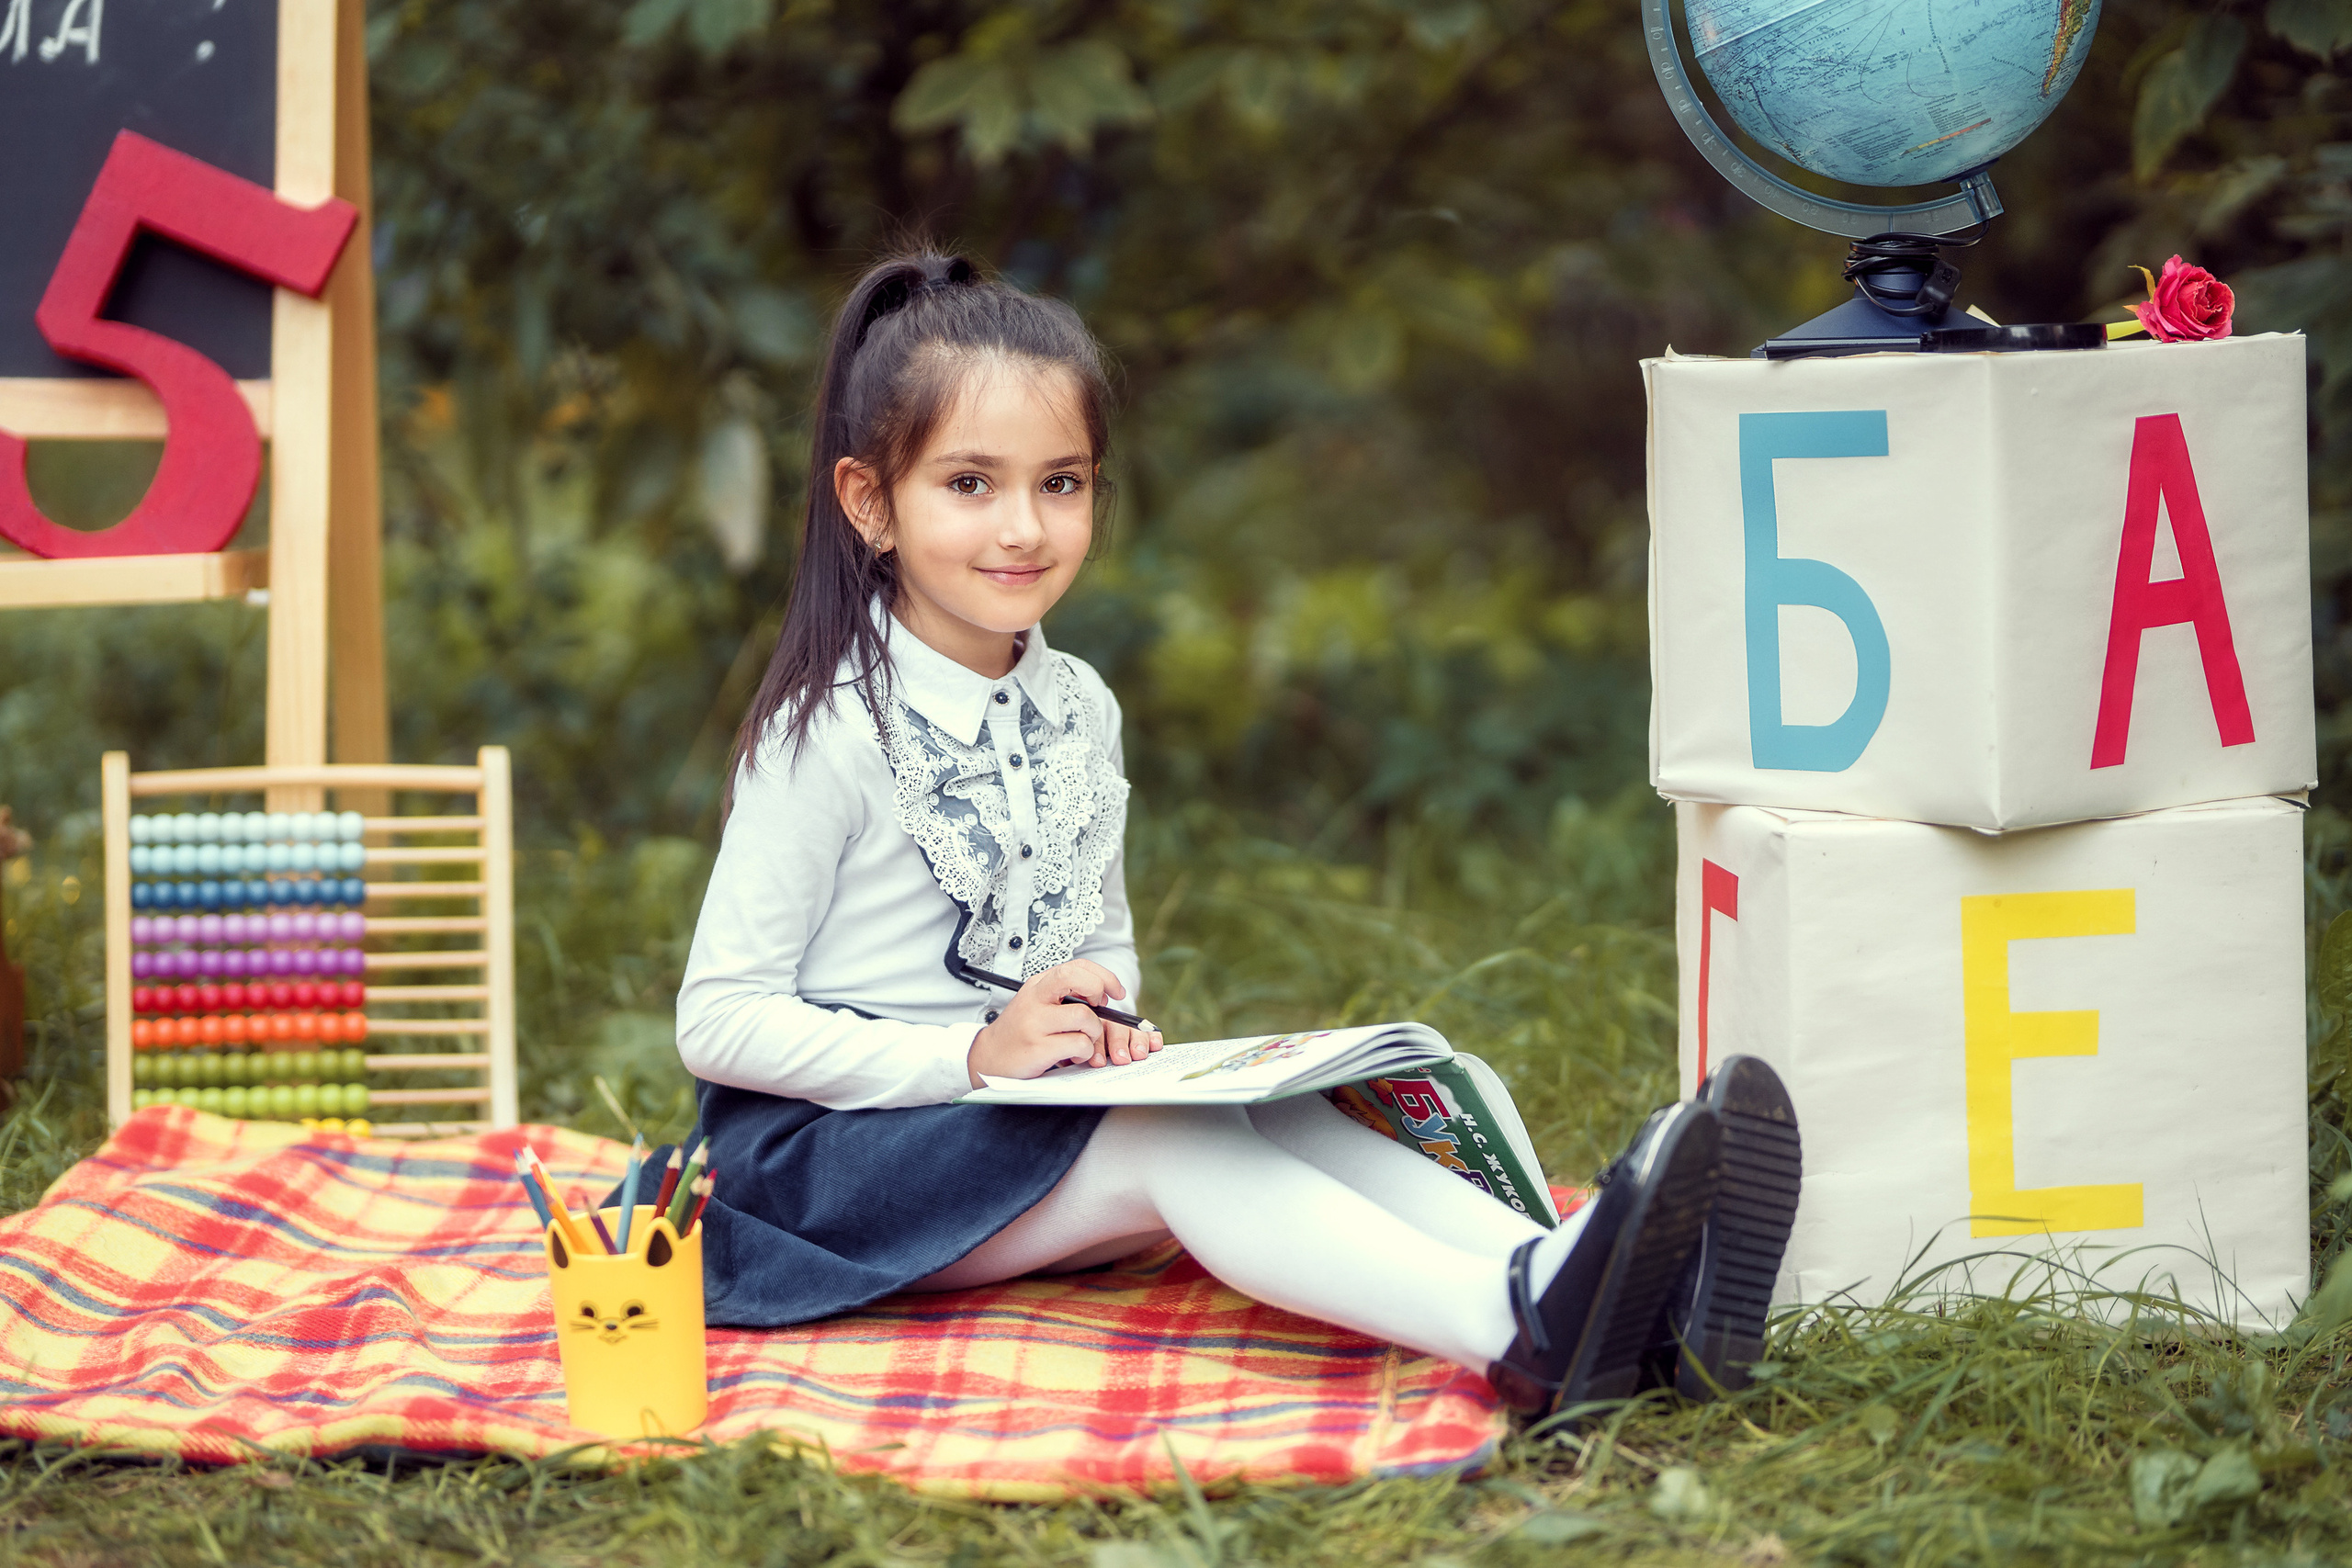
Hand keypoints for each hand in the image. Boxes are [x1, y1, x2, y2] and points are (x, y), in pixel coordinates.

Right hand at [966, 960, 1163, 1085]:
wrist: (989, 1056)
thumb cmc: (1022, 1030)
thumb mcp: (1038, 1003)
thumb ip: (1065, 994)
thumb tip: (1104, 993)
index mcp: (1039, 984)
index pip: (1077, 966)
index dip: (1103, 976)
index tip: (1115, 992)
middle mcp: (1035, 998)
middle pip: (1076, 978)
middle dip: (1098, 989)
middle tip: (1100, 1008)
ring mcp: (1035, 1023)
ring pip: (1085, 1017)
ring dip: (1094, 1032)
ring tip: (1083, 1040)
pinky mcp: (1038, 1047)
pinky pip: (1080, 1044)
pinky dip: (1085, 1052)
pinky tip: (1072, 1054)